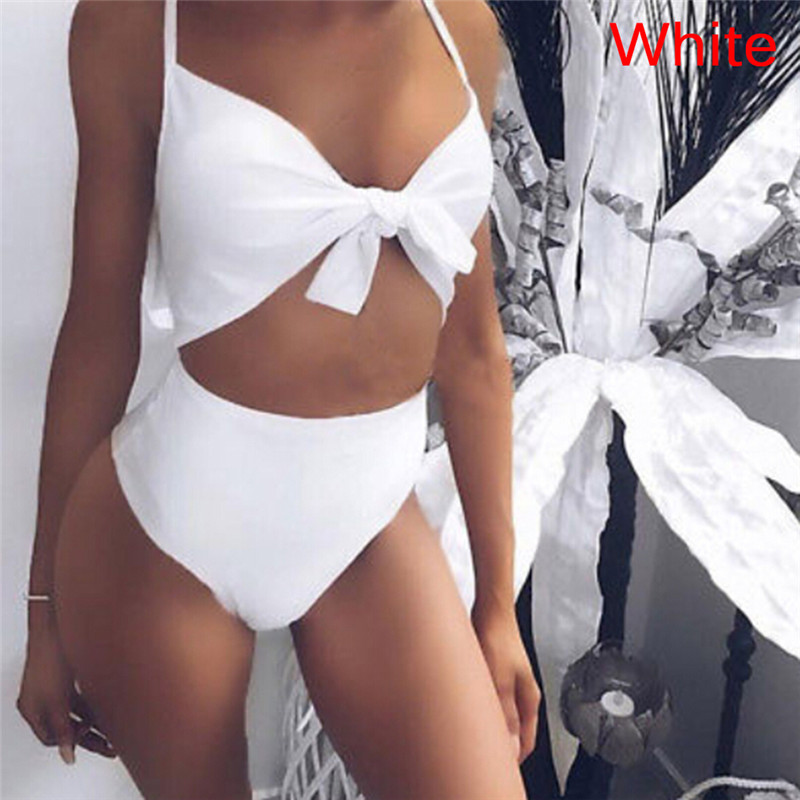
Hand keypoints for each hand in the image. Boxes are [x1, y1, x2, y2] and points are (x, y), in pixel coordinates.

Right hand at [16, 617, 116, 763]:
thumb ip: (62, 728)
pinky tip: (111, 703)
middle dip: (88, 735)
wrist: (57, 621)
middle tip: (110, 746)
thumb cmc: (52, 655)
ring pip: (77, 710)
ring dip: (95, 719)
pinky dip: (95, 701)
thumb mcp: (57, 698)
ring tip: (114, 728)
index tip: (89, 739)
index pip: (51, 737)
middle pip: (66, 725)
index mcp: (31, 707)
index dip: (70, 741)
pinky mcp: (67, 673)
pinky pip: (82, 695)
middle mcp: (41, 698)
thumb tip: (67, 756)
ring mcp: (54, 685)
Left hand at [471, 600, 540, 763]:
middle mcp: (521, 692)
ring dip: (488, 724)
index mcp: (529, 698)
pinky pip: (490, 700)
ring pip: (500, 714)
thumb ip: (504, 713)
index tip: (498, 766)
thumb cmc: (498, 637)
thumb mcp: (500, 680)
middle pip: (513, 729)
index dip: (512, 757)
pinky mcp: (494, 672)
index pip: (526, 741)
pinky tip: (466, 706)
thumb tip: (509, 743)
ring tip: (471, 731)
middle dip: (498, 742)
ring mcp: (507, 681)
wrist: (491, 609)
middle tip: (480, 751)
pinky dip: (480, 707)